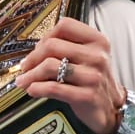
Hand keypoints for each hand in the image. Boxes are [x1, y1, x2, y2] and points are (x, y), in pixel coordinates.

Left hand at [14, 18, 126, 133]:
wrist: (110, 108)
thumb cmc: (93, 80)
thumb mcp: (89, 57)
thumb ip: (67, 47)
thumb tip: (35, 49)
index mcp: (97, 41)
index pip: (65, 26)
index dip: (46, 36)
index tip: (37, 49)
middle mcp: (97, 56)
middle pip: (52, 46)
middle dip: (33, 57)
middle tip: (25, 67)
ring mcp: (93, 76)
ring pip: (50, 66)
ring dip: (31, 74)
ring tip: (23, 81)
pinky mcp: (87, 95)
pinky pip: (54, 88)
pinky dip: (37, 88)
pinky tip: (32, 90)